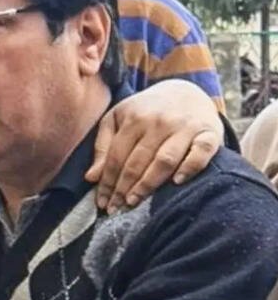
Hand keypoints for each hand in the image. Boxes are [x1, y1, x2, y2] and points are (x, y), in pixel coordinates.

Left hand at [86, 79, 222, 211]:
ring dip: (148, 183)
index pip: (116, 156)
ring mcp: (185, 127)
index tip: (101, 202)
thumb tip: (91, 177)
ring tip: (135, 201)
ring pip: (164, 160)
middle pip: (137, 161)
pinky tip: (177, 182)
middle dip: (123, 187)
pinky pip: (201, 152)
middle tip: (115, 208)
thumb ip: (103, 146)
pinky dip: (190, 167)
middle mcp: (158, 122)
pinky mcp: (209, 133)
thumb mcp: (118, 119)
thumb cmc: (145, 111)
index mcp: (133, 118)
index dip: (107, 181)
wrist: (184, 90)